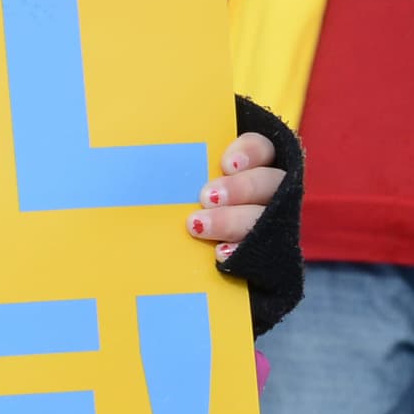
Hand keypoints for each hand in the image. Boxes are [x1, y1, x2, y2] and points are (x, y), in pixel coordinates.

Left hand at [188, 130, 283, 261]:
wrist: (195, 264)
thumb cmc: (181, 210)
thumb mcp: (184, 179)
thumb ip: (182, 165)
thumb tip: (139, 151)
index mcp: (255, 170)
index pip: (264, 150)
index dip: (251, 152)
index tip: (228, 164)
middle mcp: (272, 194)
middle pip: (269, 183)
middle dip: (241, 188)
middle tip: (207, 197)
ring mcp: (274, 225)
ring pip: (268, 217)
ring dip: (234, 220)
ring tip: (199, 226)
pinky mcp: (269, 253)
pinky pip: (265, 252)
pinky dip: (241, 251)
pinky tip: (221, 253)